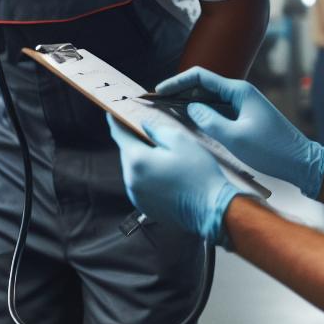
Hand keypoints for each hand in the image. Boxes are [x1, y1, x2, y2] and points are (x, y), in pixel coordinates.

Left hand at [107, 119, 236, 246]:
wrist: (211, 210)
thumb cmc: (199, 174)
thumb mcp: (181, 141)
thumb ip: (156, 130)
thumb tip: (143, 125)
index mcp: (137, 160)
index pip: (119, 135)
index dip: (115, 122)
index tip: (111, 113)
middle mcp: (131, 179)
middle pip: (127, 152)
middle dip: (134, 141)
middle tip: (145, 131)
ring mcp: (136, 195)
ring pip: (134, 169)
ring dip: (142, 160)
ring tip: (161, 155)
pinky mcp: (143, 206)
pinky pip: (140, 184)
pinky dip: (147, 176)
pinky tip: (165, 174)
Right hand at [154, 68, 323, 198]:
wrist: (300, 162)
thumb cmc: (272, 150)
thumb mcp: (235, 137)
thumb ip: (209, 120)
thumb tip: (191, 108)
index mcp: (239, 91)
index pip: (201, 77)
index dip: (177, 82)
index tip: (159, 92)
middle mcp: (241, 93)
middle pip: (203, 86)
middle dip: (180, 92)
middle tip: (159, 102)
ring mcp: (243, 105)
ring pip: (209, 99)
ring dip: (189, 103)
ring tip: (169, 111)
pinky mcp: (245, 117)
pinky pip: (218, 110)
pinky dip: (202, 113)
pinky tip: (190, 122)